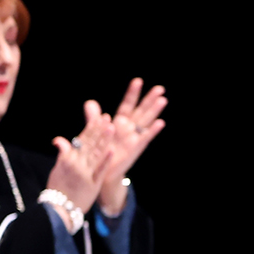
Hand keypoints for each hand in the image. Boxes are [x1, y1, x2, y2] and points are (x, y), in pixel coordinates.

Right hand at [48, 106, 112, 215]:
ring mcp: (85, 173)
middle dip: (99, 130)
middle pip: (89, 144)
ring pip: (96, 153)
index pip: (81, 140)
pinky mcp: (93, 184)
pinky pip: (100, 170)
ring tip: (111, 127)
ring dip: (103, 140)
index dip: (91, 128)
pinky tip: (111, 149)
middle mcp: (76, 164)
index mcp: (67, 159)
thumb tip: (60, 141)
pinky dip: (105, 159)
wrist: (58, 210)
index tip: (99, 118)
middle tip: (107, 118)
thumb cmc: (57, 190)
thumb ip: (63, 155)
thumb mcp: (57, 170)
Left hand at [92, 79, 166, 214]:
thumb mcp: (96, 131)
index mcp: (119, 123)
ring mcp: (134, 138)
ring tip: (163, 100)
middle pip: (141, 111)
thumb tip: (90, 102)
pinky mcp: (135, 148)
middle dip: (149, 100)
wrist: (102, 172)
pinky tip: (161, 123)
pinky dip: (152, 130)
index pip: (127, 105)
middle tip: (160, 88)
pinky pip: (145, 138)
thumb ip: (94, 117)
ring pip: (146, 121)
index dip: (132, 94)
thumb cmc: (100, 151)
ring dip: (154, 111)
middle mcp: (129, 129)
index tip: (138, 81)